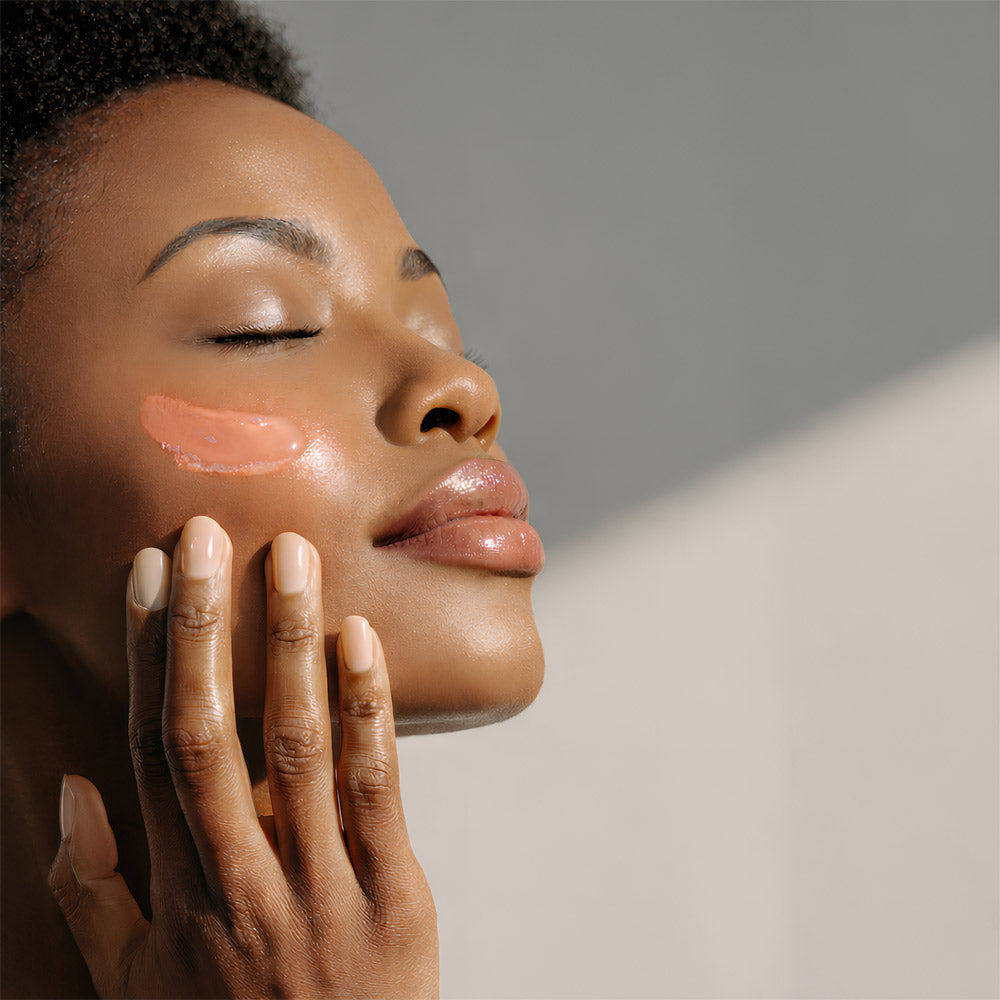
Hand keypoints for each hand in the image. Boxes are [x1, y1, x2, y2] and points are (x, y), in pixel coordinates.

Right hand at [48, 515, 437, 998]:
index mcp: (178, 891)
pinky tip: (361, 637)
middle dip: (207, 626)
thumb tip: (73, 788)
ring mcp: (321, 882)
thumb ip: (93, 893)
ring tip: (293, 555)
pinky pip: (378, 785)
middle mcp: (242, 876)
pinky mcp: (393, 889)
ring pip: (299, 743)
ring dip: (292, 641)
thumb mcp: (133, 985)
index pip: (154, 747)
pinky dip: (368, 707)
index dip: (150, 656)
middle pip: (214, 731)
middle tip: (205, 534)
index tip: (151, 575)